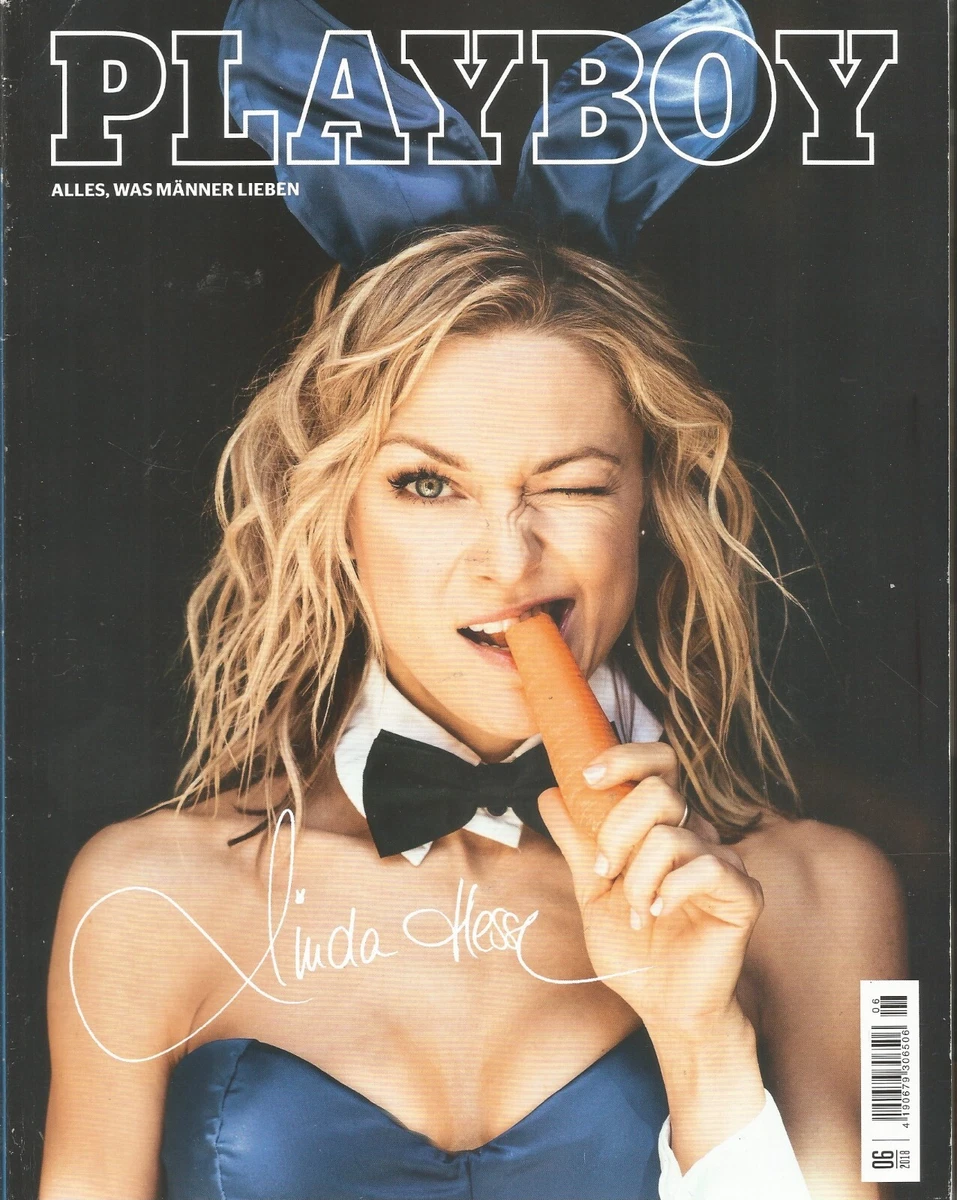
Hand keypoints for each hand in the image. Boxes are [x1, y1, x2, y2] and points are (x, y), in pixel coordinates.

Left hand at [538, 743, 762, 1033]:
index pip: (659, 763)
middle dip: (618, 831)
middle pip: (660, 792)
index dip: (625, 758)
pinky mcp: (742, 894)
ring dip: (638, 879)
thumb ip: (576, 841)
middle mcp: (697, 834)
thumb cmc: (634, 948)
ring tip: (636, 914)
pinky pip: (705, 868)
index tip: (587, 777)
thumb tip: (550, 794)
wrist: (662, 1005)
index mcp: (664, 825)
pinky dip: (669, 892)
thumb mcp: (591, 890)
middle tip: (605, 872)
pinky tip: (658, 916)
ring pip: (671, 836)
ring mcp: (724, 862)